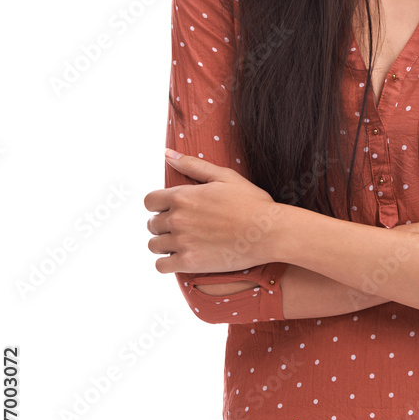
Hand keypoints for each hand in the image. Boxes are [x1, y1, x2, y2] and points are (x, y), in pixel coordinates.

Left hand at [143, 149, 284, 274]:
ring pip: (154, 245)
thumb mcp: (224, 176)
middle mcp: (178, 218)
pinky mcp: (189, 262)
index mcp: (183, 196)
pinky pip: (161, 266)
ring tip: (181, 242)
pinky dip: (167, 262)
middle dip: (163, 224)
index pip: (149, 201)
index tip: (170, 209)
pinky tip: (180, 258)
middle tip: (183, 227)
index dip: (158, 205)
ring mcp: (182, 242)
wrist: (269, 231)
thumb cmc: (251, 202)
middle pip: (152, 224)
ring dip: (164, 243)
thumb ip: (192, 165)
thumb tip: (167, 154)